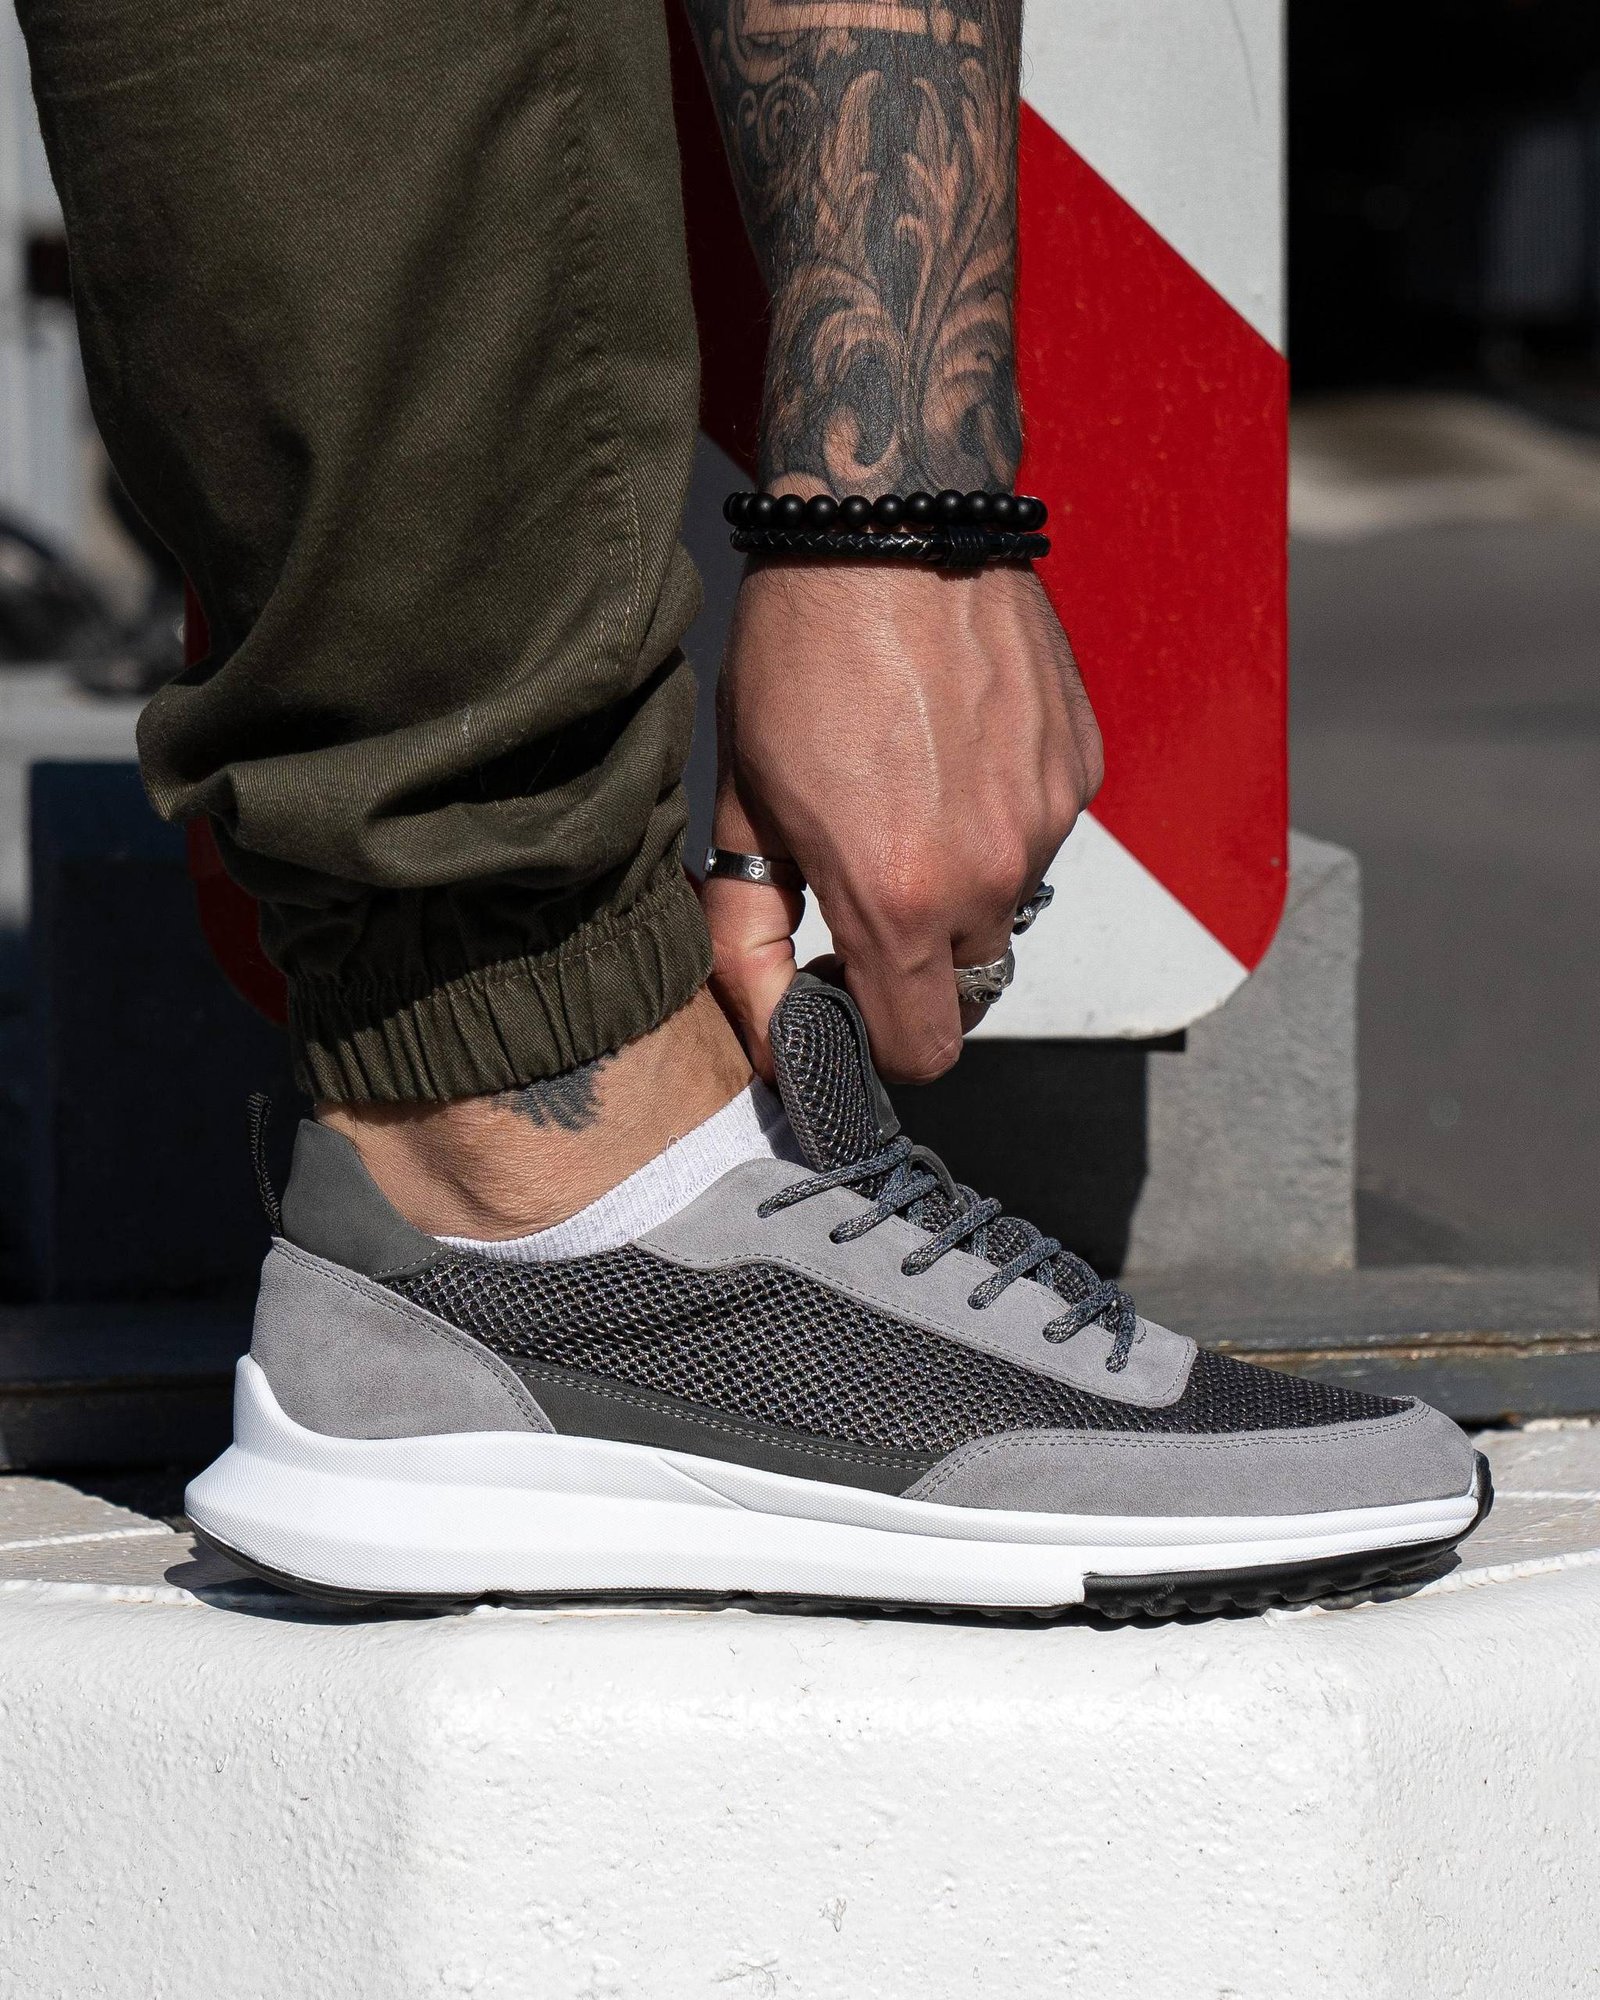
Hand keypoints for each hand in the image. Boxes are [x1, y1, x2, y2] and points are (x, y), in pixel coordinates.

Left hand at [704, 560, 1103, 1083]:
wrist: (889, 527)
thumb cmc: (796, 661)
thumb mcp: (742, 808)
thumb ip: (748, 940)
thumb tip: (768, 1035)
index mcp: (895, 903)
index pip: (919, 1052)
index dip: (876, 1040)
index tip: (844, 987)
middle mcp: (988, 877)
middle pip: (967, 986)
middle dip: (920, 961)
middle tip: (868, 879)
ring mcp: (1046, 823)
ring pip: (1007, 904)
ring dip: (962, 881)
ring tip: (910, 787)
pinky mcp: (1078, 770)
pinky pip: (1041, 832)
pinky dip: (999, 815)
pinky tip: (955, 745)